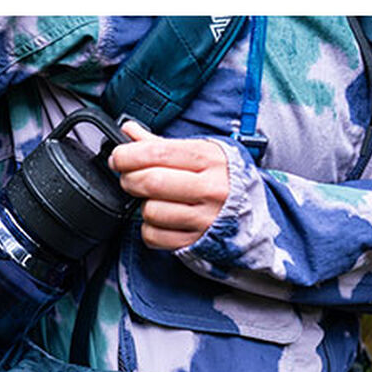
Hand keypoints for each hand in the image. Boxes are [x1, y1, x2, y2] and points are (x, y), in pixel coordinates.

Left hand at [109, 120, 229, 250]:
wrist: (253, 211)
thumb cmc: (221, 177)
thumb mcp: (199, 152)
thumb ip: (160, 144)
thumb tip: (128, 130)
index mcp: (209, 159)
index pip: (157, 153)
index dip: (128, 155)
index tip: (119, 158)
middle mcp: (210, 188)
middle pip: (150, 182)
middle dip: (129, 179)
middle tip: (129, 178)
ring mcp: (204, 218)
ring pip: (150, 211)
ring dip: (143, 205)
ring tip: (154, 200)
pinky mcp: (196, 241)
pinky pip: (154, 236)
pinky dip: (148, 228)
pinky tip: (161, 219)